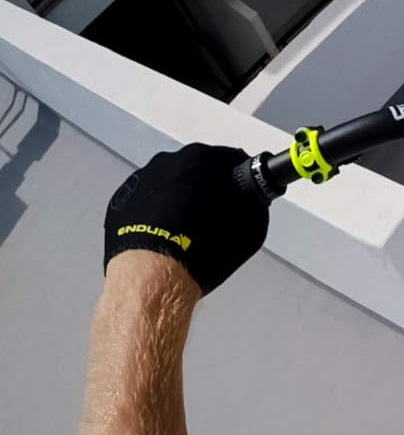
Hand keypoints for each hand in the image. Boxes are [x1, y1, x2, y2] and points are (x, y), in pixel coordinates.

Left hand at [103, 144, 268, 295]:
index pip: (230, 160)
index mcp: (199, 159)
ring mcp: (139, 180)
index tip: (242, 196)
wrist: (154, 275)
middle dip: (209, 187)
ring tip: (189, 230)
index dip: (240, 179)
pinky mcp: (120, 201)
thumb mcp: (250, 228)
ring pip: (170, 184)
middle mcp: (166, 162)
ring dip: (182, 198)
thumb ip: (253, 203)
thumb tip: (248, 198)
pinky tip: (167, 234)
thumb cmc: (202, 249)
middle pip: (196, 168)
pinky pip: (147, 201)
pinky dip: (158, 212)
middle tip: (217, 217)